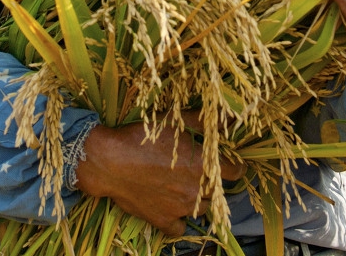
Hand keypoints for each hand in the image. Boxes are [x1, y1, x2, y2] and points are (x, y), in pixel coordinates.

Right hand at [73, 119, 244, 236]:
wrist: (110, 161)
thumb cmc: (144, 137)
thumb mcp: (175, 122)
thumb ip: (205, 121)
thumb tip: (230, 117)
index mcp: (205, 165)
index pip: (235, 171)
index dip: (234, 166)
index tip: (230, 164)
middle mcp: (198, 189)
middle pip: (218, 191)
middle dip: (212, 182)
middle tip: (198, 172)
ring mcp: (181, 208)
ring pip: (202, 209)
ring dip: (197, 200)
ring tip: (183, 187)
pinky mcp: (163, 220)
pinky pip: (180, 228)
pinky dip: (178, 220)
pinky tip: (171, 207)